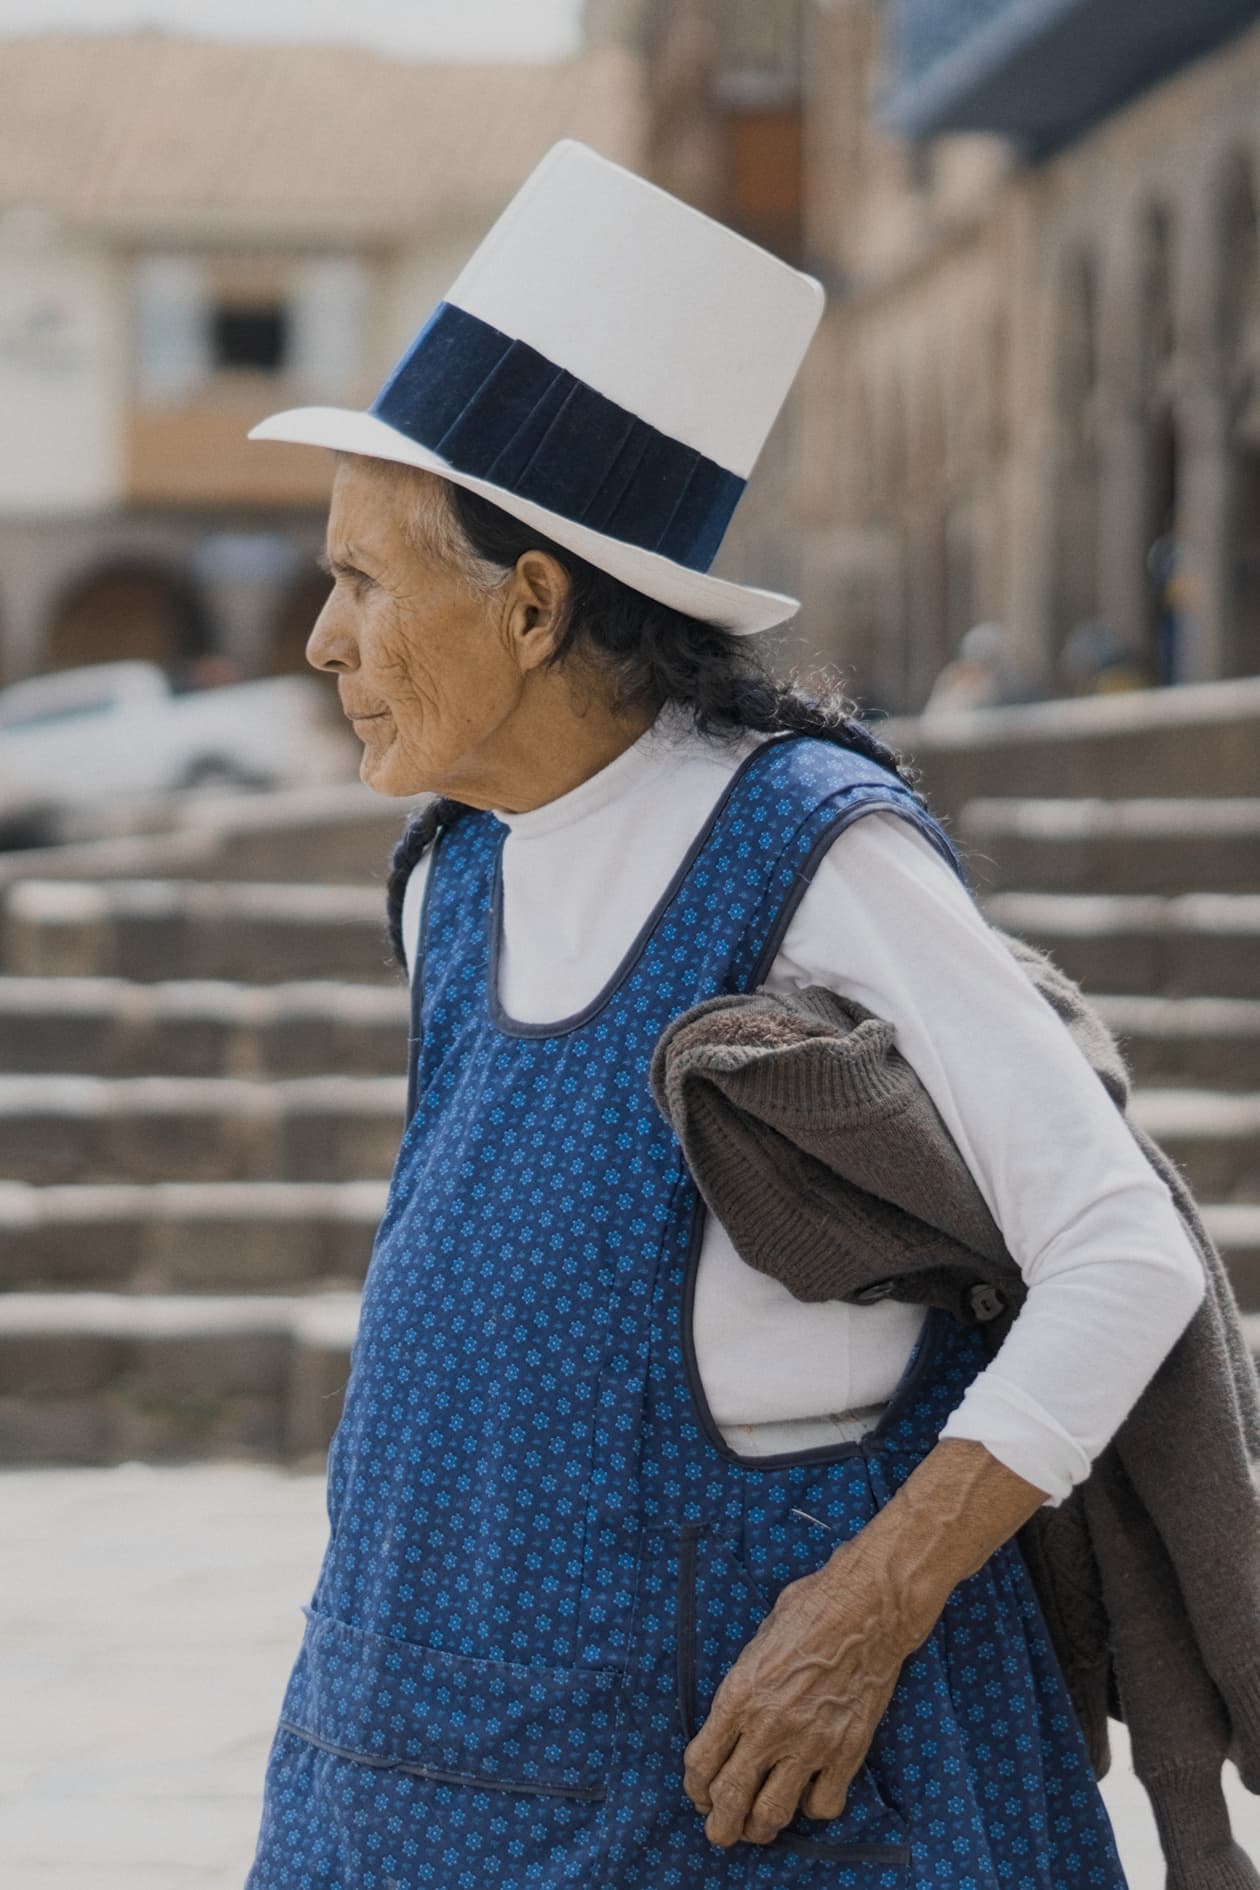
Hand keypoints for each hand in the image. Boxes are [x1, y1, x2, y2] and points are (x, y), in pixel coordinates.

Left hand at [682, 1531, 919, 1847]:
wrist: (867, 1608)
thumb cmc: (809, 1609)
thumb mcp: (758, 1641)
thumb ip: (744, 1687)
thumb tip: (734, 1718)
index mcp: (739, 1695)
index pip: (701, 1763)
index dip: (696, 1787)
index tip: (700, 1792)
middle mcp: (768, 1726)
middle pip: (730, 1799)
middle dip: (720, 1825)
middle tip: (720, 1831)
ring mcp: (809, 1743)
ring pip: (772, 1813)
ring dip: (760, 1827)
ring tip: (758, 1827)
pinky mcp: (846, 1752)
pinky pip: (822, 1804)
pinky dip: (811, 1807)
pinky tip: (808, 1792)